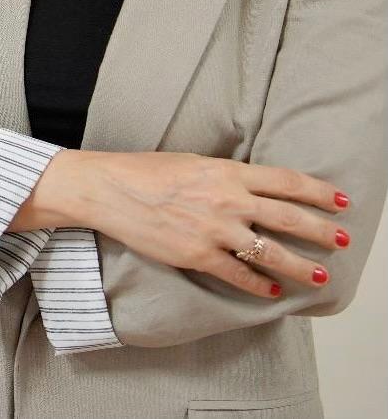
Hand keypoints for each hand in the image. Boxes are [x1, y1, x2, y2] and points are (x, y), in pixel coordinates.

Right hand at [49, 149, 351, 298]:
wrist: (108, 189)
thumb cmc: (144, 170)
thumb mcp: (192, 161)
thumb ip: (225, 175)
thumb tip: (252, 187)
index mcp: (227, 172)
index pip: (287, 182)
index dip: (319, 192)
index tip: (339, 200)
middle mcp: (228, 201)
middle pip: (289, 218)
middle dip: (322, 232)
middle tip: (342, 240)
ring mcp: (214, 230)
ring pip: (272, 253)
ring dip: (301, 267)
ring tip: (319, 276)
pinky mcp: (198, 255)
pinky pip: (239, 275)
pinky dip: (260, 285)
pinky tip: (271, 290)